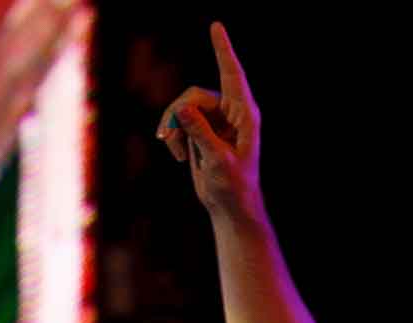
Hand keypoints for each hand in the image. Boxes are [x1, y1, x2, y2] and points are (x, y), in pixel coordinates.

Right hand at [156, 21, 261, 214]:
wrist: (229, 207)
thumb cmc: (232, 186)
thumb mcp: (217, 160)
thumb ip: (201, 133)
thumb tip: (182, 110)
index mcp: (244, 115)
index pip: (232, 75)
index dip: (223, 50)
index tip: (216, 25)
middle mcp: (231, 113)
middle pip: (194, 95)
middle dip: (178, 115)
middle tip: (168, 139)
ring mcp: (216, 121)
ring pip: (182, 107)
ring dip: (173, 128)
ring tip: (176, 153)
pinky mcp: (202, 130)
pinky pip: (178, 121)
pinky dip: (173, 136)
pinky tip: (178, 156)